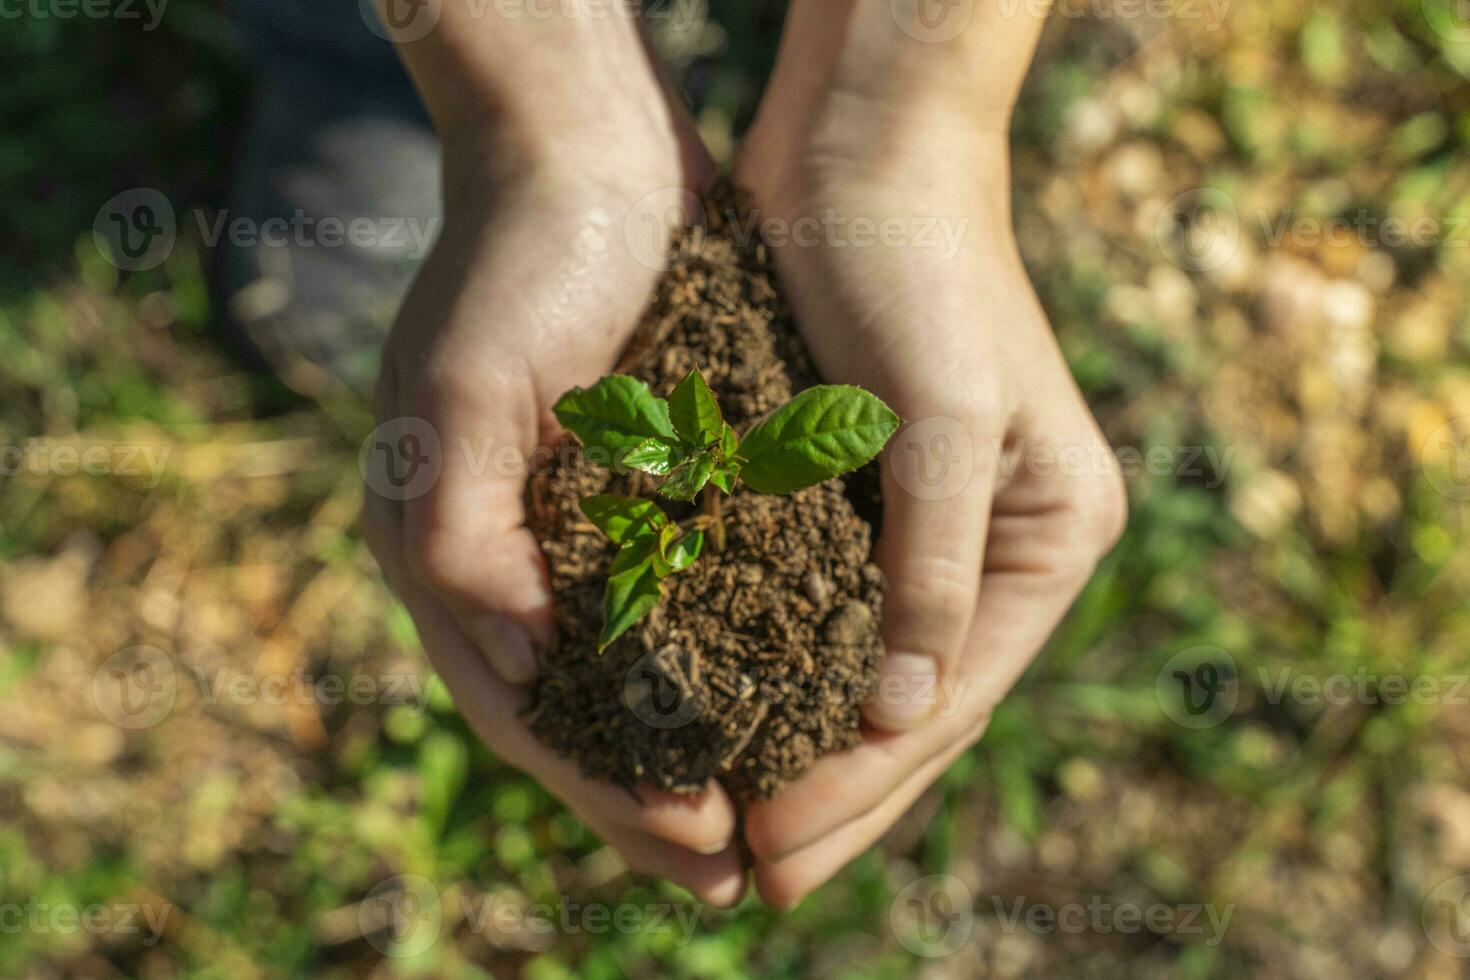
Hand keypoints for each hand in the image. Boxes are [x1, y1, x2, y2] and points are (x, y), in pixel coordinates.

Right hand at [361, 16, 745, 903]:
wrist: (584, 152)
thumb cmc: (519, 263)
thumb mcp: (464, 391)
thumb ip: (459, 533)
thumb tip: (520, 668)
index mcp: (450, 553)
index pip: (530, 714)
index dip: (609, 791)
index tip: (700, 848)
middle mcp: (512, 557)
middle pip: (586, 719)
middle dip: (658, 800)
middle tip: (743, 872)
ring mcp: (577, 526)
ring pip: (640, 677)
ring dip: (698, 750)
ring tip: (769, 816)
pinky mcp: (643, 489)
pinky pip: (684, 602)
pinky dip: (727, 663)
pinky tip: (782, 700)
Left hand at [732, 3, 1126, 907]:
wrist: (865, 156)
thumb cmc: (919, 271)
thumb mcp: (944, 418)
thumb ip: (936, 569)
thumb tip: (903, 717)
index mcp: (1052, 537)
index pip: (949, 698)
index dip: (862, 785)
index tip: (773, 853)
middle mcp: (999, 549)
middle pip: (911, 707)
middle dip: (831, 794)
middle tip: (745, 880)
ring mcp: (930, 530)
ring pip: (861, 674)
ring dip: (797, 752)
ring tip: (727, 829)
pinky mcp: (861, 500)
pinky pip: (820, 616)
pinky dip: (773, 676)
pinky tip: (719, 720)